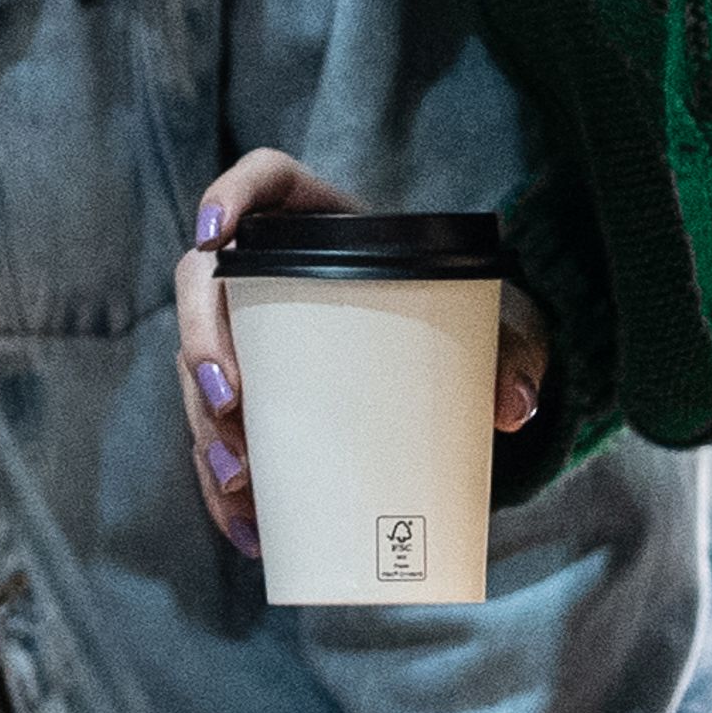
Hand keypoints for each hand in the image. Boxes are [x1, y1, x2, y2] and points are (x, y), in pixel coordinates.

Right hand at [175, 148, 546, 557]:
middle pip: (203, 287)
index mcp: (322, 225)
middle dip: (202, 344)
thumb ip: (513, 355)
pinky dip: (225, 490)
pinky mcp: (255, 399)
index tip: (214, 237)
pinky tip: (248, 529)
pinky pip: (218, 439)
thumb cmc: (468, 321)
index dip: (226, 196)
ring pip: (198, 369)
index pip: (261, 183)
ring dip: (204, 427)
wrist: (461, 366)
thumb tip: (513, 407)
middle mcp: (269, 274)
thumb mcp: (496, 326)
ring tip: (239, 480)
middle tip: (229, 401)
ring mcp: (252, 337)